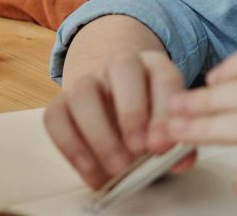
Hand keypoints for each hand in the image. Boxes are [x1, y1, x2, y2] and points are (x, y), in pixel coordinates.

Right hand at [43, 49, 196, 188]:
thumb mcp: (167, 132)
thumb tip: (181, 161)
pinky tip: (92, 172)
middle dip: (132, 111)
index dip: (164, 110)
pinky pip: (55, 117)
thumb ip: (176, 145)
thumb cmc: (149, 128)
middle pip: (122, 66)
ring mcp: (88, 81)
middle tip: (139, 150)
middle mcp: (120, 66)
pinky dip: (71, 147)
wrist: (116, 118)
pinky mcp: (61, 103)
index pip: (163, 76)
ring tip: (116, 169)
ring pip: (83, 91)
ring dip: (99, 133)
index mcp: (155, 67)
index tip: (162, 146)